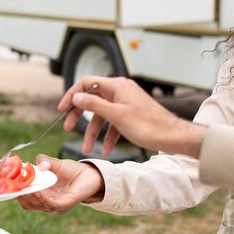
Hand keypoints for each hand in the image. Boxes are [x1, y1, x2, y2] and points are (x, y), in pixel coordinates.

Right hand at [16, 155, 104, 213]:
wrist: (89, 174)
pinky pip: (50, 205)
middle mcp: (45, 203)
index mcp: (40, 195)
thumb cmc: (70, 170)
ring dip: (29, 196)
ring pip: (36, 205)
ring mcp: (54, 207)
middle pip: (27, 204)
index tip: (5, 182)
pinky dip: (42, 199)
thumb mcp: (53, 163)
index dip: (13, 191)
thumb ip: (43, 161)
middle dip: (19, 195)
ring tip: (24, 187)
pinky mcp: (65, 206)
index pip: (22, 197)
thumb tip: (35, 164)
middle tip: (13, 185)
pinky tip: (36, 190)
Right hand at [59, 76, 205, 157]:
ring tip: (88, 149)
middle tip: (68, 128)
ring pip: (102, 116)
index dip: (72, 95)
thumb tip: (76, 96)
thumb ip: (94, 104)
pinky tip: (106, 150)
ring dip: (94, 132)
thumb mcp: (116, 115)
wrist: (172, 137)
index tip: (61, 109)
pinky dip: (108, 136)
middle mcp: (120, 91)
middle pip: (92, 100)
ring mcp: (125, 104)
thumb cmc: (148, 125)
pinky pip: (113, 124)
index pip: (86, 83)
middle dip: (79, 116)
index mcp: (117, 86)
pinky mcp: (130, 115)